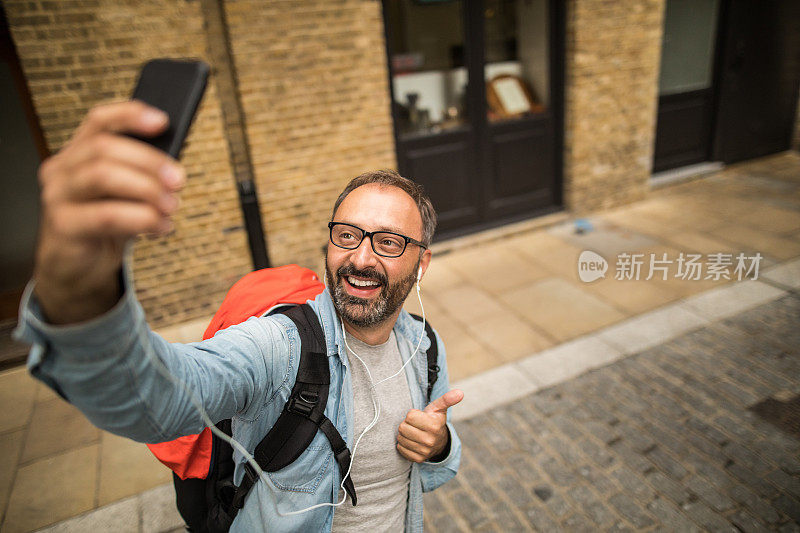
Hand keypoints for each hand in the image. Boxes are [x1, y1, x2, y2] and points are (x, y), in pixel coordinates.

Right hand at [33, 100, 184, 323]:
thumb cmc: (104, 226)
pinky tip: (160, 227)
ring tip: (171, 206)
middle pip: (105, 147)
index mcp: (78, 154)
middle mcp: (62, 170)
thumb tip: (174, 169)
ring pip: (103, 176)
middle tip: (179, 180)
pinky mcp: (63, 225)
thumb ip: (141, 177)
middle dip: (149, 161)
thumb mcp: (126, 196)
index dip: (129, 115)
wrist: (78, 268)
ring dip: (147, 189)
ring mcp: (58, 196)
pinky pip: (106, 215)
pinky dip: (141, 218)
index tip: (163, 121)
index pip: (99, 121)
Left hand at [396, 389, 463, 462]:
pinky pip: (400, 449)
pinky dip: (403, 444)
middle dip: (407, 424)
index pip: (409, 416)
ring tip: (414, 432)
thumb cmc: (435, 420)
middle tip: (415, 425)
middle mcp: (429, 440)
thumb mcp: (440, 409)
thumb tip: (460, 393)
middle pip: (403, 427)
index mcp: (434, 426)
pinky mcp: (418, 459)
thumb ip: (447, 399)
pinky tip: (411, 441)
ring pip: (400, 438)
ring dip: (404, 434)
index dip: (413, 414)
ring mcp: (424, 451)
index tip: (420, 416)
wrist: (439, 442)